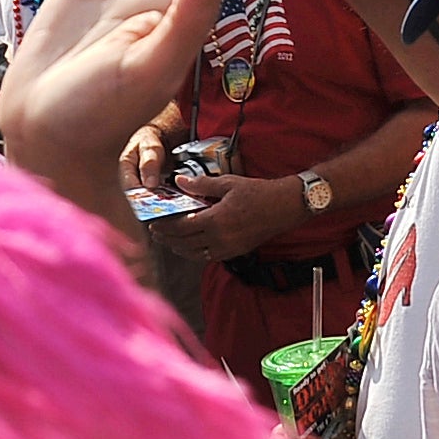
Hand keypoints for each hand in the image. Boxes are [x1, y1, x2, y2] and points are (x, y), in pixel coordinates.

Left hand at [144, 168, 300, 263]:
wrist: (285, 207)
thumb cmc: (258, 192)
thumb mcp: (228, 183)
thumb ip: (201, 185)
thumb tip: (179, 182)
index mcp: (216, 220)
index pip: (181, 227)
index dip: (165, 227)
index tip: (153, 223)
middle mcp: (220, 238)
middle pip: (184, 243)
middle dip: (167, 238)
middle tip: (155, 232)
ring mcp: (228, 248)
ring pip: (194, 254)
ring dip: (178, 248)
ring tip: (168, 241)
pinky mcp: (235, 252)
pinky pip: (207, 256)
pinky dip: (194, 253)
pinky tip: (189, 246)